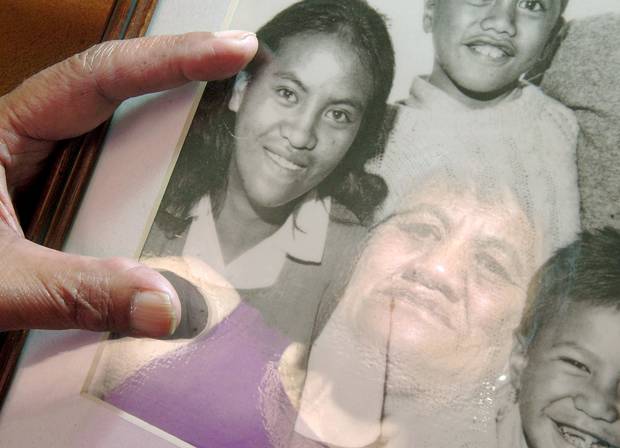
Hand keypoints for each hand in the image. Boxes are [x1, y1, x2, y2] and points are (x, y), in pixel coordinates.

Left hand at [0, 31, 257, 336]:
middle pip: (121, 96)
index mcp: (4, 132)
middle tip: (249, 73)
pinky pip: (115, 184)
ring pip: (120, 142)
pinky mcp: (53, 202)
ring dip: (173, 138)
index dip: (174, 60)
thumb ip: (78, 293)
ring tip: (230, 129)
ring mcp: (42, 170)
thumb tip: (167, 304)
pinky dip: (153, 189)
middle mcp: (27, 140)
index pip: (102, 78)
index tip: (233, 50)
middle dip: (187, 80)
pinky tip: (181, 198)